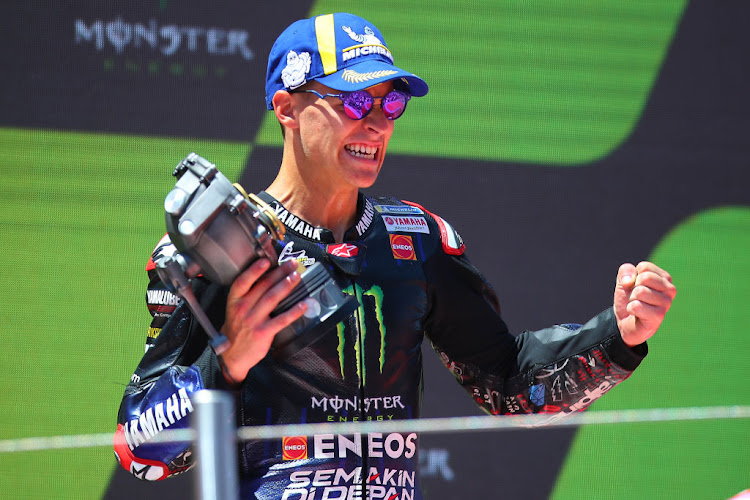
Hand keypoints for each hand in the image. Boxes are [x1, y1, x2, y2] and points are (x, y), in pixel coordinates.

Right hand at [219, 258, 307, 383]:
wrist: (232, 356)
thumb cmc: (236, 329)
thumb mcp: (234, 310)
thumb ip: (247, 296)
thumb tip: (269, 279)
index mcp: (234, 301)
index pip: (242, 282)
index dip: (254, 270)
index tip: (266, 260)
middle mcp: (243, 309)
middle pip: (263, 286)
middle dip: (279, 273)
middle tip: (292, 264)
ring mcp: (253, 321)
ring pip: (272, 299)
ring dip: (286, 286)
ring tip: (296, 277)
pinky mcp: (263, 332)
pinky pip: (281, 319)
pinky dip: (294, 311)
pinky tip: (303, 304)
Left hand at [613, 261, 676, 346]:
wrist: (626, 322)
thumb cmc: (629, 299)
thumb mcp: (624, 281)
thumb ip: (626, 271)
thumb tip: (630, 280)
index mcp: (664, 278)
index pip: (644, 267)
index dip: (633, 277)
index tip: (636, 287)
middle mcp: (670, 290)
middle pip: (644, 278)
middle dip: (633, 288)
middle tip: (636, 298)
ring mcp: (666, 303)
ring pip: (640, 292)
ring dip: (632, 299)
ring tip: (637, 306)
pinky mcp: (659, 316)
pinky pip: (636, 306)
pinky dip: (631, 309)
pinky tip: (637, 314)